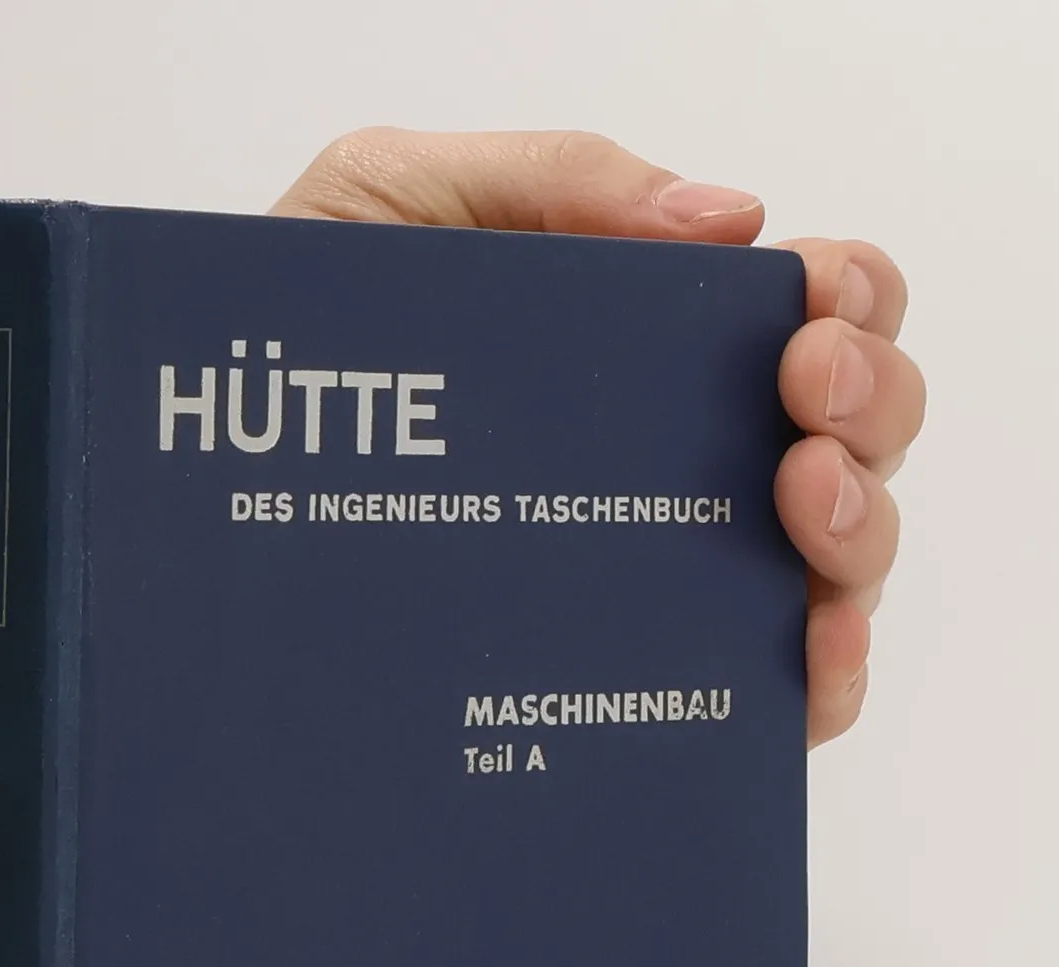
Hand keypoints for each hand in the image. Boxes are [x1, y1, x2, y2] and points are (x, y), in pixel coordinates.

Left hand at [271, 129, 924, 746]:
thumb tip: (731, 217)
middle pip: (861, 429)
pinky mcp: (638, 682)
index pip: (817, 308)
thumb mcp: (397, 201)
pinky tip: (807, 653)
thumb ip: (556, 182)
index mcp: (652, 339)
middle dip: (870, 402)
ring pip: (842, 558)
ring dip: (859, 528)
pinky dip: (826, 675)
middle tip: (800, 393)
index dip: (856, 297)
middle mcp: (683, 458)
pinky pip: (774, 692)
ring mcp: (671, 575)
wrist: (188, 471)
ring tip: (794, 502)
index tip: (816, 303)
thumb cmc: (292, 337)